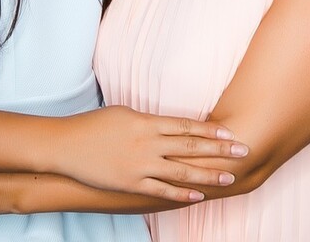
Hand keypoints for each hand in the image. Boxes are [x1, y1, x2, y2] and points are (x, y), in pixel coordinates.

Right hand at [53, 106, 247, 200]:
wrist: (66, 145)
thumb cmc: (94, 126)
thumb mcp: (124, 114)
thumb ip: (149, 120)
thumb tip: (171, 124)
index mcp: (146, 123)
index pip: (185, 125)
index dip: (210, 130)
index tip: (230, 132)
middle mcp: (147, 143)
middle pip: (190, 147)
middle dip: (219, 149)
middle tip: (243, 151)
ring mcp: (139, 165)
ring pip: (181, 171)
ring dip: (207, 174)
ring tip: (229, 177)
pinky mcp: (130, 183)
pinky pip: (161, 190)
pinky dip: (180, 193)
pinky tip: (198, 196)